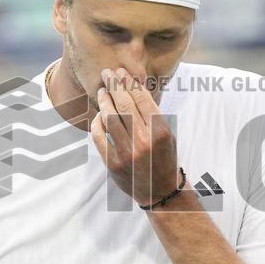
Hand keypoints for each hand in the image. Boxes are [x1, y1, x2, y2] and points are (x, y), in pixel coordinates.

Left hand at [91, 67, 181, 206]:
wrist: (160, 191)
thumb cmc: (164, 157)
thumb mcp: (168, 134)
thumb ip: (152, 113)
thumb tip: (132, 86)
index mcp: (160, 131)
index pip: (142, 99)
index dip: (129, 82)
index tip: (121, 72)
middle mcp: (144, 141)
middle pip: (124, 105)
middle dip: (114, 85)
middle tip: (107, 73)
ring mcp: (127, 153)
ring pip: (110, 118)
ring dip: (104, 100)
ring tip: (102, 91)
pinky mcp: (113, 164)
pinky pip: (99, 137)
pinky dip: (97, 123)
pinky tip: (98, 115)